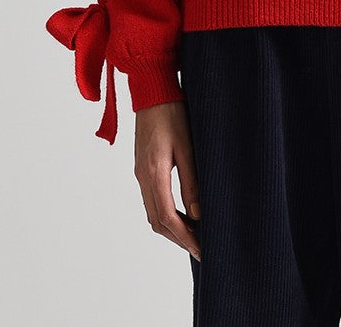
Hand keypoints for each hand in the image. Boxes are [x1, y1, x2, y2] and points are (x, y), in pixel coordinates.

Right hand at [134, 100, 200, 261]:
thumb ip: (191, 181)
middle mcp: (142, 177)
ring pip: (152, 213)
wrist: (152, 90)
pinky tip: (181, 213)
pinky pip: (151, 200)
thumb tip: (197, 214)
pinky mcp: (142, 167)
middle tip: (199, 249)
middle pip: (157, 221)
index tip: (200, 249)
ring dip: (171, 228)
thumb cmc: (173, 113)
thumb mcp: (187, 146)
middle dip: (178, 238)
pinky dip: (165, 214)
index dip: (184, 237)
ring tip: (193, 235)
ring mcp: (140, 173)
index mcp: (153, 172)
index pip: (167, 217)